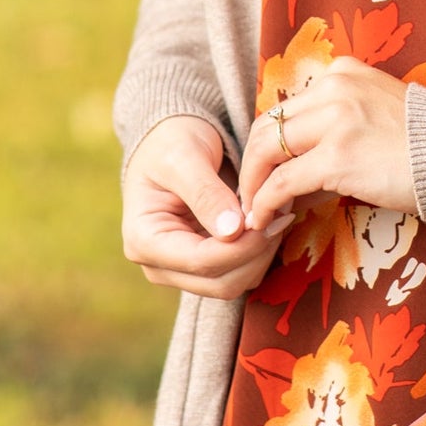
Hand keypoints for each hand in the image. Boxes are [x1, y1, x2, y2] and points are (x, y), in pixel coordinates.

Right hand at [122, 115, 275, 298]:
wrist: (169, 141)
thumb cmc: (171, 143)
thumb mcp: (185, 158)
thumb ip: (206, 194)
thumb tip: (232, 232)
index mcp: (144, 240)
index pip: (201, 262)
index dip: (243, 246)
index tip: (271, 217)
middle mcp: (159, 265)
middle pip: (220, 283)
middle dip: (257, 253)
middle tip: (281, 214)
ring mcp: (181, 270)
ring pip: (234, 284)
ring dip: (262, 254)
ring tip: (278, 214)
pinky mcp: (203, 266)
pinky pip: (240, 273)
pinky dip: (260, 253)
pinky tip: (268, 222)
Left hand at [240, 59, 416, 235]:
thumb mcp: (377, 114)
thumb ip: (337, 130)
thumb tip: (294, 179)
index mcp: (343, 73)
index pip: (288, 109)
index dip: (271, 145)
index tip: (269, 174)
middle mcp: (334, 87)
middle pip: (269, 126)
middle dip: (253, 166)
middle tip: (252, 197)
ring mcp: (335, 120)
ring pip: (267, 151)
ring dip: (254, 186)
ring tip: (256, 213)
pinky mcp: (338, 157)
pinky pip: (283, 182)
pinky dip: (266, 203)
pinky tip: (265, 221)